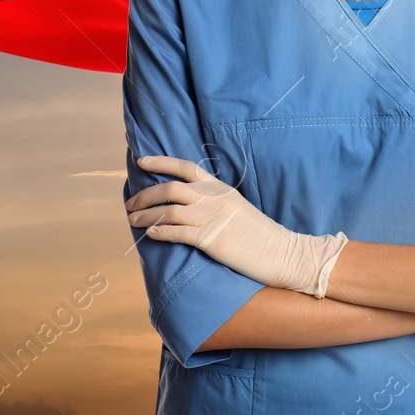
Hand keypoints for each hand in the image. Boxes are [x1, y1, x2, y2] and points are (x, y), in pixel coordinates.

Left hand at [128, 154, 348, 297]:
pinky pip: (177, 233)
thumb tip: (190, 205)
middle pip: (171, 188)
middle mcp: (215, 198)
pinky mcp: (212, 239)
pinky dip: (160, 232)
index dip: (161, 162)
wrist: (283, 252)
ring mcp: (213, 218)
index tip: (141, 161)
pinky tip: (150, 235)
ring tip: (133, 221)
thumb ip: (215, 202)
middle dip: (145, 194)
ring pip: (169, 211)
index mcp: (221, 188)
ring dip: (146, 215)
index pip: (186, 167)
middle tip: (130, 203)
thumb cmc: (260, 235)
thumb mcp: (238, 208)